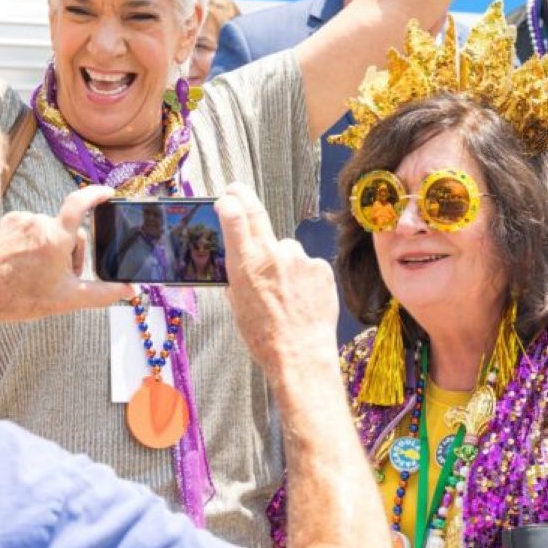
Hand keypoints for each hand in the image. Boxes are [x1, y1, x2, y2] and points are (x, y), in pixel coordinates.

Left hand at [0, 186, 134, 324]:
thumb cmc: (20, 299)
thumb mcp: (69, 299)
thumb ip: (105, 293)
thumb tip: (132, 292)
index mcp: (56, 238)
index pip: (80, 203)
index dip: (96, 194)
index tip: (107, 193)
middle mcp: (38, 222)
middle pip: (69, 230)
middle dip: (70, 250)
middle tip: (59, 276)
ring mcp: (21, 220)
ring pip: (49, 229)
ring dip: (50, 246)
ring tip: (37, 272)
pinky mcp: (7, 221)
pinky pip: (30, 227)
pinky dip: (32, 242)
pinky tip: (23, 262)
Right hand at [217, 183, 338, 376]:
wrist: (301, 357)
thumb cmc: (264, 337)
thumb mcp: (238, 305)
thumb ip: (238, 276)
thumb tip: (238, 260)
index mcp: (246, 264)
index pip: (235, 216)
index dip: (229, 201)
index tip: (226, 197)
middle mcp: (272, 254)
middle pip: (257, 213)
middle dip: (243, 197)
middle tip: (237, 191)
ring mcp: (299, 258)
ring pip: (286, 249)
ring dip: (284, 262)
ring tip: (287, 293)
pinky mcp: (321, 267)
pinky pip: (308, 265)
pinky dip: (304, 276)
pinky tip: (303, 298)